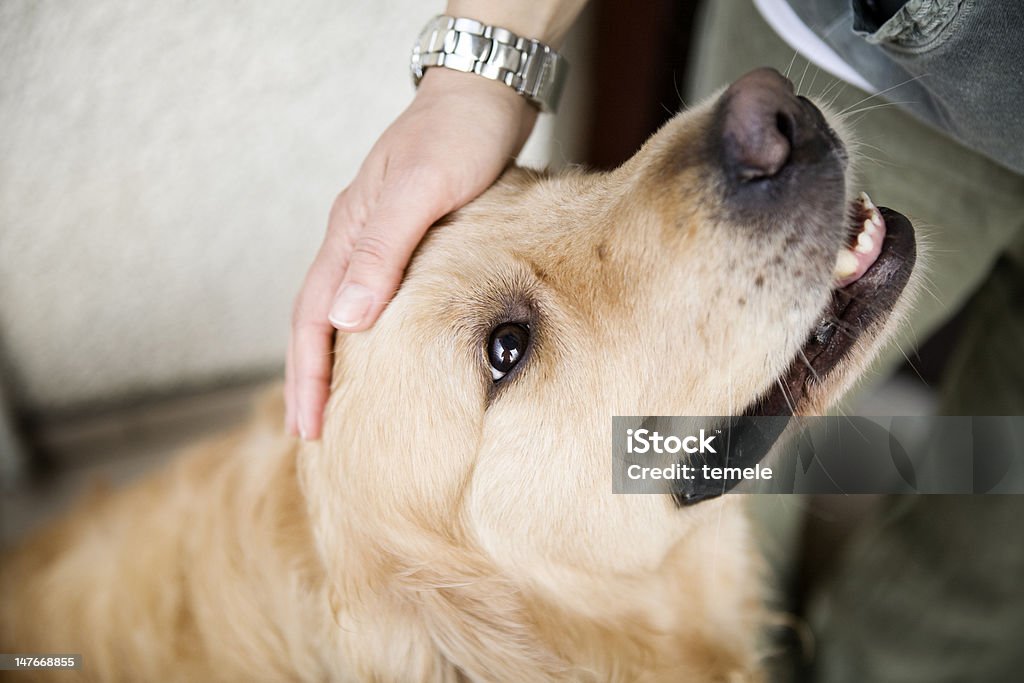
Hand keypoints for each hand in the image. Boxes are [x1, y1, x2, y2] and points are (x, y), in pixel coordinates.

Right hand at [286, 69, 537, 438]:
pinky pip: (378, 298)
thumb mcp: (420, 190)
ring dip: (337, 361)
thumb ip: (382, 251)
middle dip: (312, 380)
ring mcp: (381, 240)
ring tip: (341, 408)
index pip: (313, 318)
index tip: (307, 429)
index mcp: (348, 233)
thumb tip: (345, 319)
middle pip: (319, 321)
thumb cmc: (458, 135)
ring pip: (346, 312)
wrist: (487, 93)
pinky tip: (386, 354)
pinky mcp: (413, 240)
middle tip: (312, 436)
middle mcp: (356, 240)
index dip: (307, 377)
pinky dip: (372, 334)